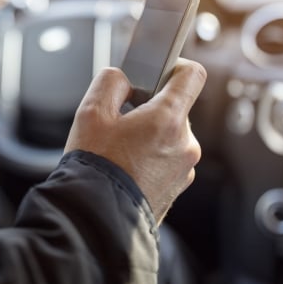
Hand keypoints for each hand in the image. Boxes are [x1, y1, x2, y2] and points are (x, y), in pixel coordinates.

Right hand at [64, 58, 206, 224]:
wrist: (96, 217)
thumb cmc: (95, 166)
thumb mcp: (91, 111)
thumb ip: (111, 81)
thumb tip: (124, 80)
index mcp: (168, 119)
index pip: (191, 75)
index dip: (174, 66)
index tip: (158, 72)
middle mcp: (185, 143)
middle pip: (175, 108)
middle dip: (150, 108)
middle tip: (121, 121)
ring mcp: (184, 168)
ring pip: (170, 135)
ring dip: (150, 134)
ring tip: (120, 148)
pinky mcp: (178, 187)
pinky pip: (168, 159)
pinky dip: (151, 156)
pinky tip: (127, 165)